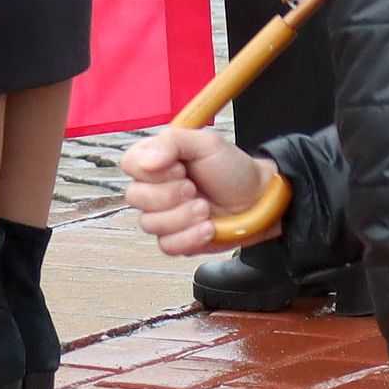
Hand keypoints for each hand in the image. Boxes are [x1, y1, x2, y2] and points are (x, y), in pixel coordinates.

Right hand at [120, 127, 275, 256]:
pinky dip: (190, 237)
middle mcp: (156, 188)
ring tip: (205, 208)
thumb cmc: (233, 168)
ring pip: (150, 224)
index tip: (179, 168)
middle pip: (135, 197)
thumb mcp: (206, 143)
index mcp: (157, 160)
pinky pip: (167, 246)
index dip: (151, 171)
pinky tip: (207, 227)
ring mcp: (164, 216)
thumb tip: (145, 161)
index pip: (129, 165)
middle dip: (170, 195)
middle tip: (194, 188)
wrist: (259, 199)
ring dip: (183, 217)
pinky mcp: (176, 239)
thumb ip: (172, 143)